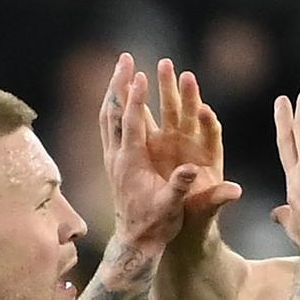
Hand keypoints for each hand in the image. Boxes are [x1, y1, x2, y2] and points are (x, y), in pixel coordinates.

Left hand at [100, 53, 198, 251]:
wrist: (135, 241)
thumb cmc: (157, 224)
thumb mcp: (172, 207)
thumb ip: (180, 187)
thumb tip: (192, 170)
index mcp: (131, 163)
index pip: (132, 124)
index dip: (136, 99)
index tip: (140, 74)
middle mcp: (117, 157)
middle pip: (113, 112)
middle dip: (119, 83)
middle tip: (126, 57)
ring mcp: (111, 158)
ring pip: (107, 116)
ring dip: (113, 90)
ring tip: (121, 68)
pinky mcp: (112, 162)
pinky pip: (108, 127)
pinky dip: (113, 106)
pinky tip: (117, 96)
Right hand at [148, 59, 242, 231]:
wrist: (179, 218)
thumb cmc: (197, 212)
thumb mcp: (208, 207)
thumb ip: (219, 197)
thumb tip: (235, 192)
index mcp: (208, 156)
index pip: (211, 134)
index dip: (209, 123)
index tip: (206, 111)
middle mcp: (191, 143)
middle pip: (191, 114)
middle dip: (189, 94)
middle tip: (185, 74)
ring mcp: (172, 140)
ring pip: (169, 110)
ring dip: (167, 88)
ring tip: (165, 64)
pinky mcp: (153, 143)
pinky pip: (148, 120)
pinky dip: (142, 105)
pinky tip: (134, 86)